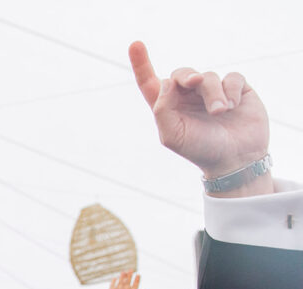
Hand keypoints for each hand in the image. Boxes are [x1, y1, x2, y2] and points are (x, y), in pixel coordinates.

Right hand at [103, 270, 146, 288]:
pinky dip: (113, 282)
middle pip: (127, 284)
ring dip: (122, 278)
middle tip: (131, 270)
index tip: (138, 275)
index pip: (134, 287)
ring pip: (120, 284)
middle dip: (129, 277)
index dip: (136, 281)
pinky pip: (112, 287)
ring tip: (124, 271)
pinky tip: (115, 278)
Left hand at [129, 41, 269, 180]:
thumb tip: (166, 81)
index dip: (142, 64)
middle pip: (182, 74)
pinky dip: (230, 89)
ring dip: (213, 93)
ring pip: (208, 77)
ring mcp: (212, 92)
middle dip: (187, 76)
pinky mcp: (235, 89)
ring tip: (219, 112)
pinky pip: (232, 77)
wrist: (235, 160)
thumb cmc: (200, 150)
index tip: (135, 45)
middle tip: (194, 82)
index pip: (150, 82)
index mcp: (168, 107)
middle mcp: (188, 97)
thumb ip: (162, 109)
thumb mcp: (173, 135)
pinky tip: (232, 105)